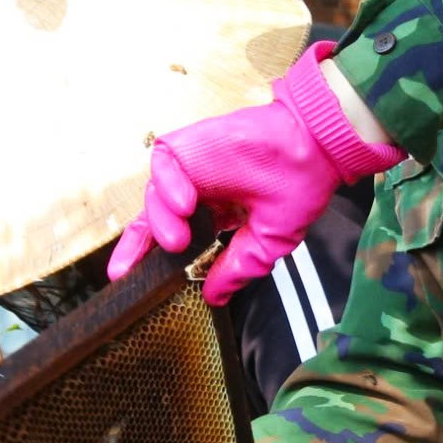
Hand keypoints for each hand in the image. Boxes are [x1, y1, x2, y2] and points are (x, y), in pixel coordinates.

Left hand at [108, 41, 401, 303]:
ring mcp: (193, 167)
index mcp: (216, 213)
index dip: (152, 258)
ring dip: (160, 221)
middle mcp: (200, 191)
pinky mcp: (190, 144)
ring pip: (155, 196)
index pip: (174, 237)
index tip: (133, 283)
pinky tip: (186, 202)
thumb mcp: (267, 242)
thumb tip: (213, 298)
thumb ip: (236, 268)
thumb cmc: (300, 187)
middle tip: (127, 270)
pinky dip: (166, 184)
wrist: (315, 148)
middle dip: (136, 245)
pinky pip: (162, 163)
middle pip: (153, 219)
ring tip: (178, 239)